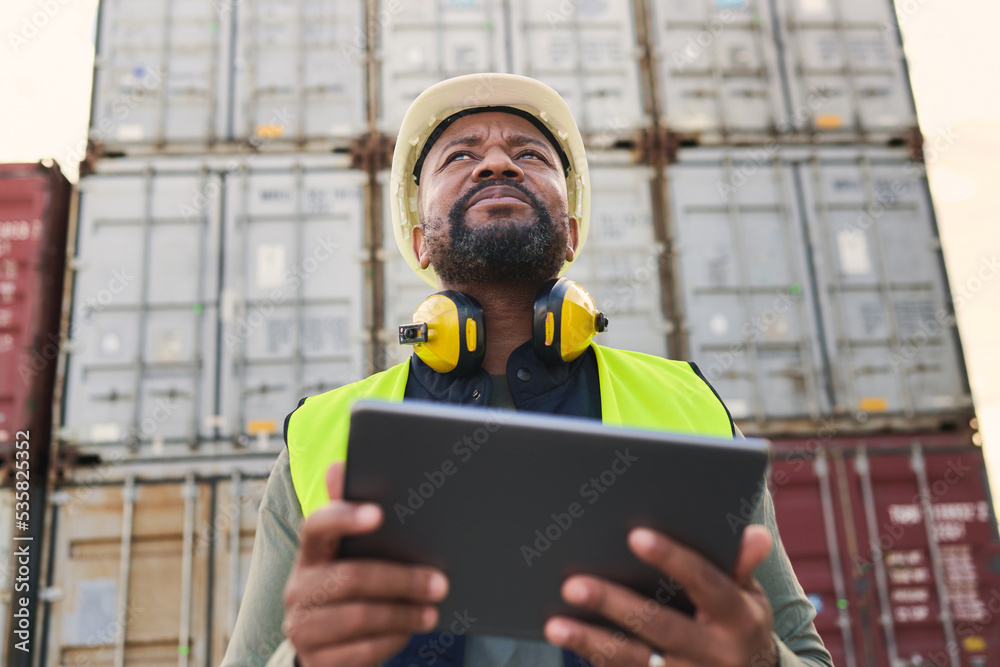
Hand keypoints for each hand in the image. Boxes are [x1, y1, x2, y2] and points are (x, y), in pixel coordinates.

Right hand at [282, 462, 449, 666]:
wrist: (329, 651)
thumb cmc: (349, 590)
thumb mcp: (349, 555)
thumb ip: (348, 514)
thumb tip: (338, 464)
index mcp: (309, 555)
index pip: (315, 527)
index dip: (344, 518)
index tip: (378, 514)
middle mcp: (298, 589)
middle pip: (350, 577)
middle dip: (401, 579)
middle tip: (440, 582)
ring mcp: (303, 628)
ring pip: (358, 616)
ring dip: (402, 613)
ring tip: (433, 609)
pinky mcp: (316, 661)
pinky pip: (359, 651)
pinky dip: (391, 640)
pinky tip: (411, 631)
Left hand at [544, 525, 777, 666]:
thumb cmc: (741, 627)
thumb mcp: (750, 599)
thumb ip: (741, 567)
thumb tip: (754, 534)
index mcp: (738, 619)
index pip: (705, 583)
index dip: (672, 558)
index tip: (635, 535)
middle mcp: (714, 653)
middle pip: (659, 626)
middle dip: (615, 604)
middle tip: (573, 584)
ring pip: (634, 660)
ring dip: (591, 641)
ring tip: (554, 624)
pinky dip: (595, 657)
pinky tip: (567, 639)